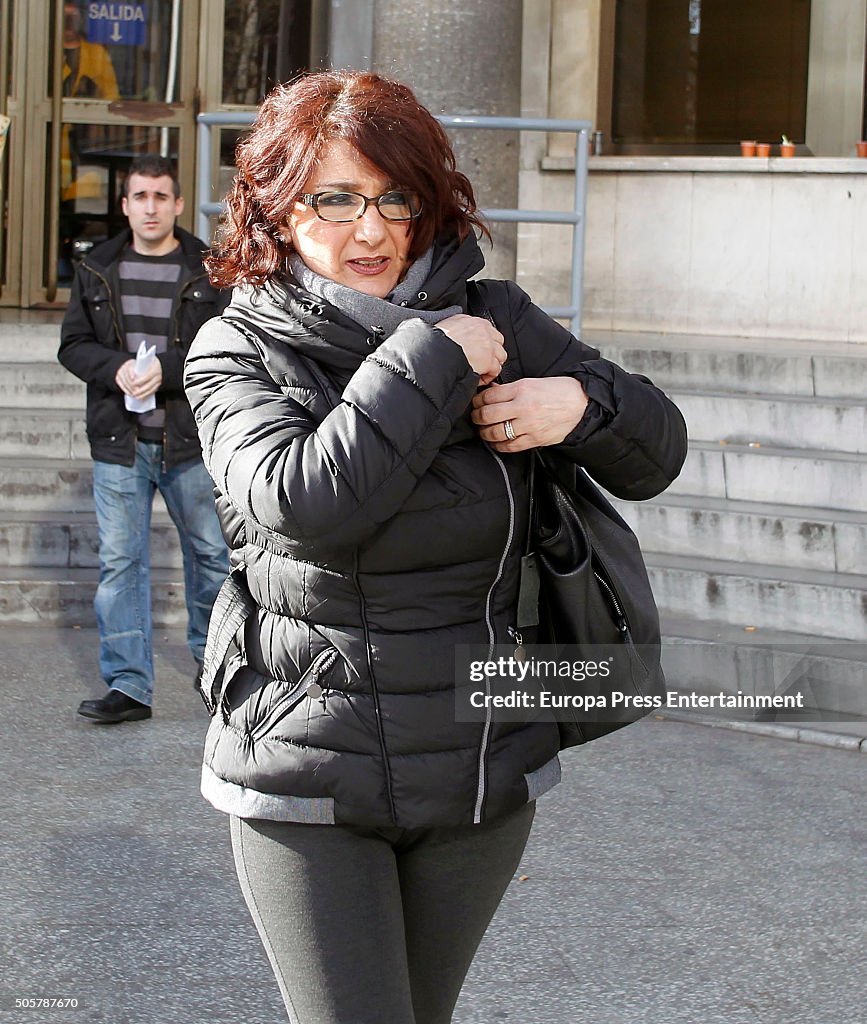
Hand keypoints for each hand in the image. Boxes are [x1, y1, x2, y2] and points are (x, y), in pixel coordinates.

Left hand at [115, 357, 162, 398]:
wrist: (157, 365)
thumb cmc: (148, 362)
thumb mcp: (142, 362)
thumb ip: (137, 367)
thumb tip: (130, 376)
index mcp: (155, 368)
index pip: (147, 376)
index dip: (140, 381)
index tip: (133, 383)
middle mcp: (158, 375)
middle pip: (149, 385)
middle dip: (140, 390)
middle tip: (133, 392)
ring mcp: (159, 381)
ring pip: (150, 390)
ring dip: (142, 394)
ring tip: (135, 396)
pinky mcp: (158, 385)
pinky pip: (152, 392)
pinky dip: (146, 395)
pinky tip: (141, 397)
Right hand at [437, 314, 506, 384]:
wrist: (432, 355)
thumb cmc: (432, 345)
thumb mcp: (443, 327)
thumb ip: (454, 328)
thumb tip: (453, 334)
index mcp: (469, 320)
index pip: (487, 330)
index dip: (484, 343)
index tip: (477, 352)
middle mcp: (481, 329)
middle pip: (498, 341)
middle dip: (492, 353)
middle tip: (480, 363)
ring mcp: (487, 344)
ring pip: (500, 356)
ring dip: (491, 365)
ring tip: (478, 372)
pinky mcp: (488, 359)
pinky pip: (495, 370)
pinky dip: (487, 377)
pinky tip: (477, 379)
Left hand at [471, 377, 588, 450]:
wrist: (582, 403)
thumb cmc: (559, 391)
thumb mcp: (533, 382)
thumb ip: (510, 390)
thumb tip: (490, 393)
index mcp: (521, 389)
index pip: (489, 396)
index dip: (477, 400)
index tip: (475, 403)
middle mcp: (523, 407)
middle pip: (487, 415)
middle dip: (476, 417)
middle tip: (475, 417)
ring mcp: (529, 425)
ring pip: (495, 432)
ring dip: (484, 433)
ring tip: (483, 430)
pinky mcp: (535, 439)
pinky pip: (510, 446)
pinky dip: (498, 445)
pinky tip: (495, 442)